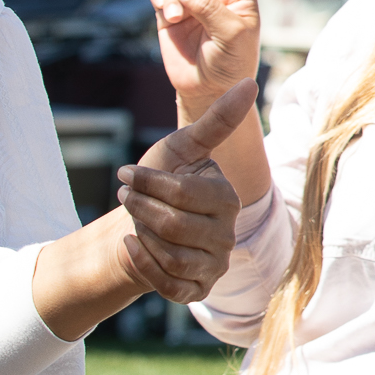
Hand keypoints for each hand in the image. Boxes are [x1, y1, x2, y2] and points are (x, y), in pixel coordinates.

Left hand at [113, 78, 259, 303]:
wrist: (140, 227)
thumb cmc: (161, 183)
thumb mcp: (181, 148)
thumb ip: (216, 120)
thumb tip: (250, 83)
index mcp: (228, 199)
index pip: (184, 194)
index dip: (148, 183)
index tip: (124, 173)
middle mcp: (228, 235)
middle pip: (175, 227)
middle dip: (140, 210)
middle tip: (125, 197)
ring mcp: (214, 266)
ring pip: (171, 257)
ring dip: (141, 236)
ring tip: (133, 221)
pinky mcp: (196, 291)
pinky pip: (168, 285)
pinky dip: (142, 263)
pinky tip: (131, 244)